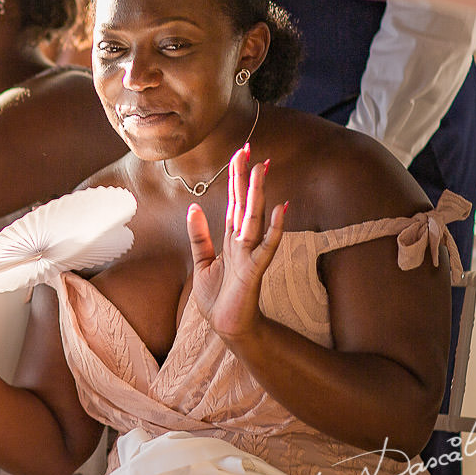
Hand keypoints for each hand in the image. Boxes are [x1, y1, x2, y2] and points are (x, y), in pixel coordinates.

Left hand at [187, 145, 286, 340]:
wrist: (227, 326)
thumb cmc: (218, 296)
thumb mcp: (202, 262)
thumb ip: (199, 236)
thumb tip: (193, 208)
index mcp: (230, 238)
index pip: (233, 201)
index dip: (235, 178)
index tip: (239, 153)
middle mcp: (243, 241)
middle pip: (244, 203)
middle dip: (246, 177)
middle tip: (248, 148)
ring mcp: (250, 254)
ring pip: (255, 218)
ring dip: (258, 194)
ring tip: (262, 168)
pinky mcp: (254, 270)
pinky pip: (265, 247)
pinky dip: (275, 229)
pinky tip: (283, 208)